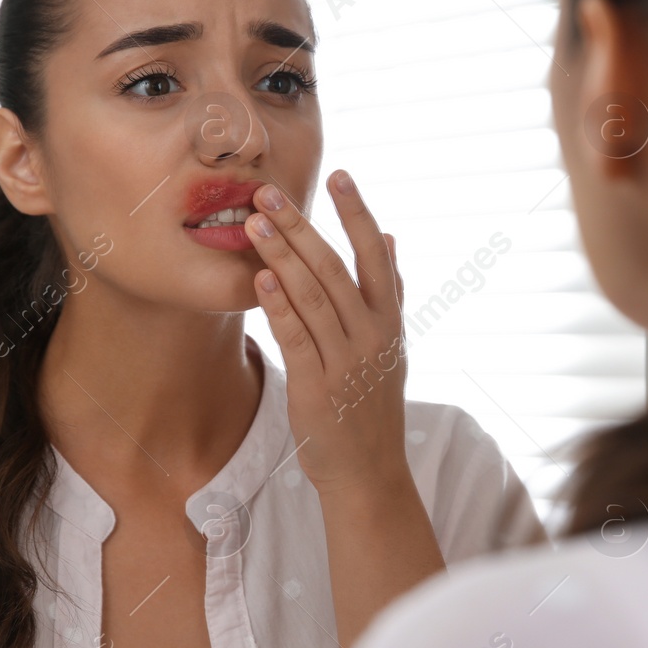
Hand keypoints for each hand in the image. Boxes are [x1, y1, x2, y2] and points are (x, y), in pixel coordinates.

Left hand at [245, 169, 408, 494]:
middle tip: (269, 192)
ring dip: (282, 255)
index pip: (374, 256)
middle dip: (301, 227)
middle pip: (335, 269)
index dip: (357, 214)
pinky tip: (261, 277)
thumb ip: (389, 291)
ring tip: (255, 222)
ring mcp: (346, 361)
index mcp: (389, 321)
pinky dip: (279, 305)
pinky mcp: (318, 386)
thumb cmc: (371, 403)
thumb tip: (390, 237)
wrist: (368, 471)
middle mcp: (372, 336)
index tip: (339, 176)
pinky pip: (297, 337)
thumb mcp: (392, 345)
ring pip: (313, 297)